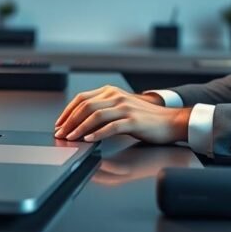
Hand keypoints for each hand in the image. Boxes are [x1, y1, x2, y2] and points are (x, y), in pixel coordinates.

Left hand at [53, 85, 190, 143]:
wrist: (171, 121)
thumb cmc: (145, 118)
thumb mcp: (121, 108)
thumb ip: (103, 110)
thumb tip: (80, 121)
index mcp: (111, 92)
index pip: (82, 98)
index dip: (67, 111)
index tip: (59, 123)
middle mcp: (116, 96)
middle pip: (85, 106)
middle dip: (69, 121)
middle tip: (61, 133)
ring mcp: (125, 108)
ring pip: (95, 115)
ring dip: (79, 128)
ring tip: (71, 137)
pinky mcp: (133, 121)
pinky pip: (111, 126)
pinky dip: (97, 133)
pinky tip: (89, 139)